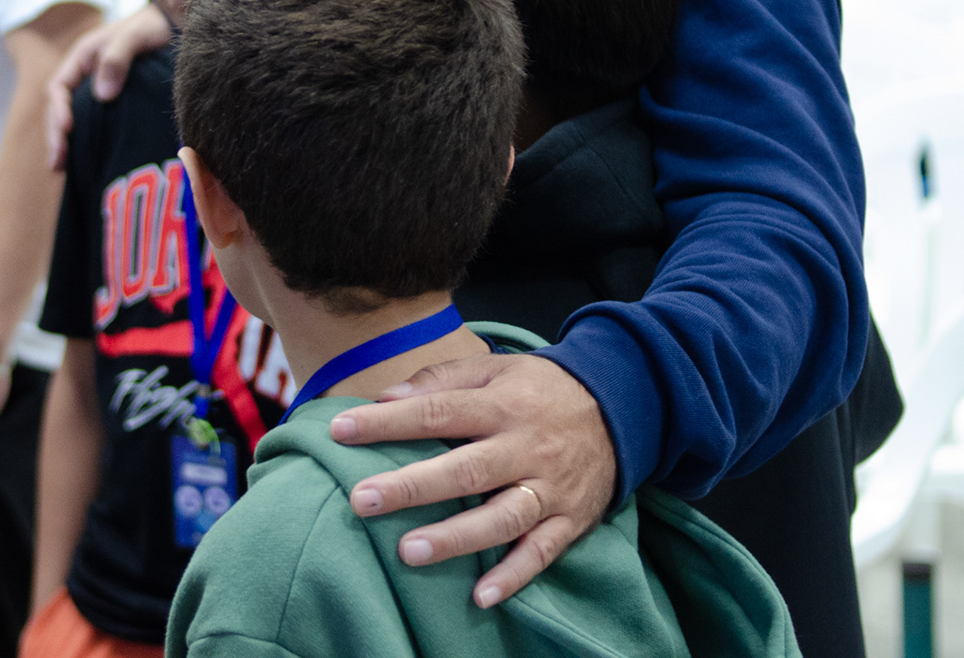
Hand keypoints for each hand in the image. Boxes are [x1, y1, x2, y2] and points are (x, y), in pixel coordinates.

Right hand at [44, 3, 172, 168]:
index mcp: (83, 56)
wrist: (175, 23)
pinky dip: (86, 139)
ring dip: (67, 141)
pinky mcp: (113, 100)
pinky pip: (93, 121)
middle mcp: (85, 74)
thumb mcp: (135, 36)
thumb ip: (117, 59)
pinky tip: (87, 158)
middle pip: (60, 108)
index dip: (59, 110)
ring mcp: (98, 88)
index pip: (58, 87)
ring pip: (74, 117)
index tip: (67, 128)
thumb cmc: (154, 25)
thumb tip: (102, 95)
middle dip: (57, 135)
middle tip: (58, 163)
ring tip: (63, 169)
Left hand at [328, 354, 615, 607]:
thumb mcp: (496, 368)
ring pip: (501, 517)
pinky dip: (514, 576)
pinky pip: (542, 552)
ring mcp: (549, 487)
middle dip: (412, 487)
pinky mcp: (569, 519)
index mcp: (502, 404)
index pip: (437, 413)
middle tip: (361, 500)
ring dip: (456, 537)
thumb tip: (385, 397)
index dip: (388, 423)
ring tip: (409, 552)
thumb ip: (441, 379)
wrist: (623, 408)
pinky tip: (481, 595)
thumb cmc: (540, 390)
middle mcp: (525, 446)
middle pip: (464, 470)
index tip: (340, 430)